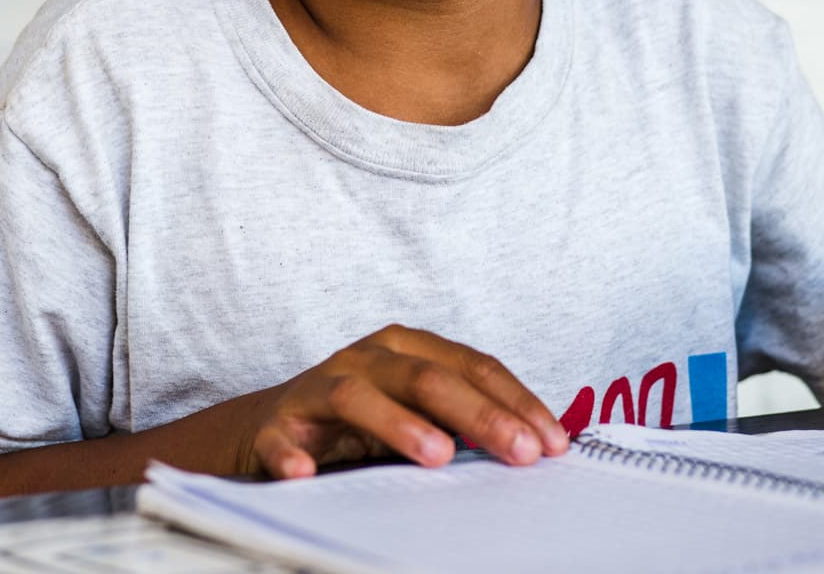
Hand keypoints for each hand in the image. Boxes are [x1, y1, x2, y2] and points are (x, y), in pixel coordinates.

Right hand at [235, 325, 569, 478]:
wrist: (271, 425)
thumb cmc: (362, 421)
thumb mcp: (417, 414)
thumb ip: (463, 424)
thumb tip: (533, 449)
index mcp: (408, 349)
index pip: (472, 367)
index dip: (516, 402)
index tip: (552, 443)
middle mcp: (366, 358)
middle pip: (427, 377)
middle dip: (480, 414)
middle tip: (519, 452)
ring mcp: (318, 387)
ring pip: (358, 395)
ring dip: (400, 425)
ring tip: (438, 456)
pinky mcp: (277, 423)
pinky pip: (283, 437)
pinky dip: (292, 454)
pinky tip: (306, 474)